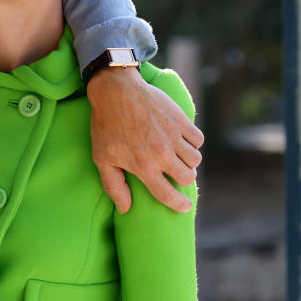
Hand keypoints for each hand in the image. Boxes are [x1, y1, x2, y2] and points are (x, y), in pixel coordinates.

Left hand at [87, 69, 203, 215]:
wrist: (117, 91)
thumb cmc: (107, 126)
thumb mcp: (102, 159)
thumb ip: (114, 187)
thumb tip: (125, 209)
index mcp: (143, 167)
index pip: (168, 194)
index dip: (178, 204)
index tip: (184, 207)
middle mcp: (161, 154)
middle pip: (187, 177)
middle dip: (183, 179)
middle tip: (176, 173)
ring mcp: (173, 136)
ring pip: (196, 159)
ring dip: (189, 161)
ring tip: (179, 156)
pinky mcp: (180, 120)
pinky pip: (198, 139)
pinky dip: (193, 142)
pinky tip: (182, 140)